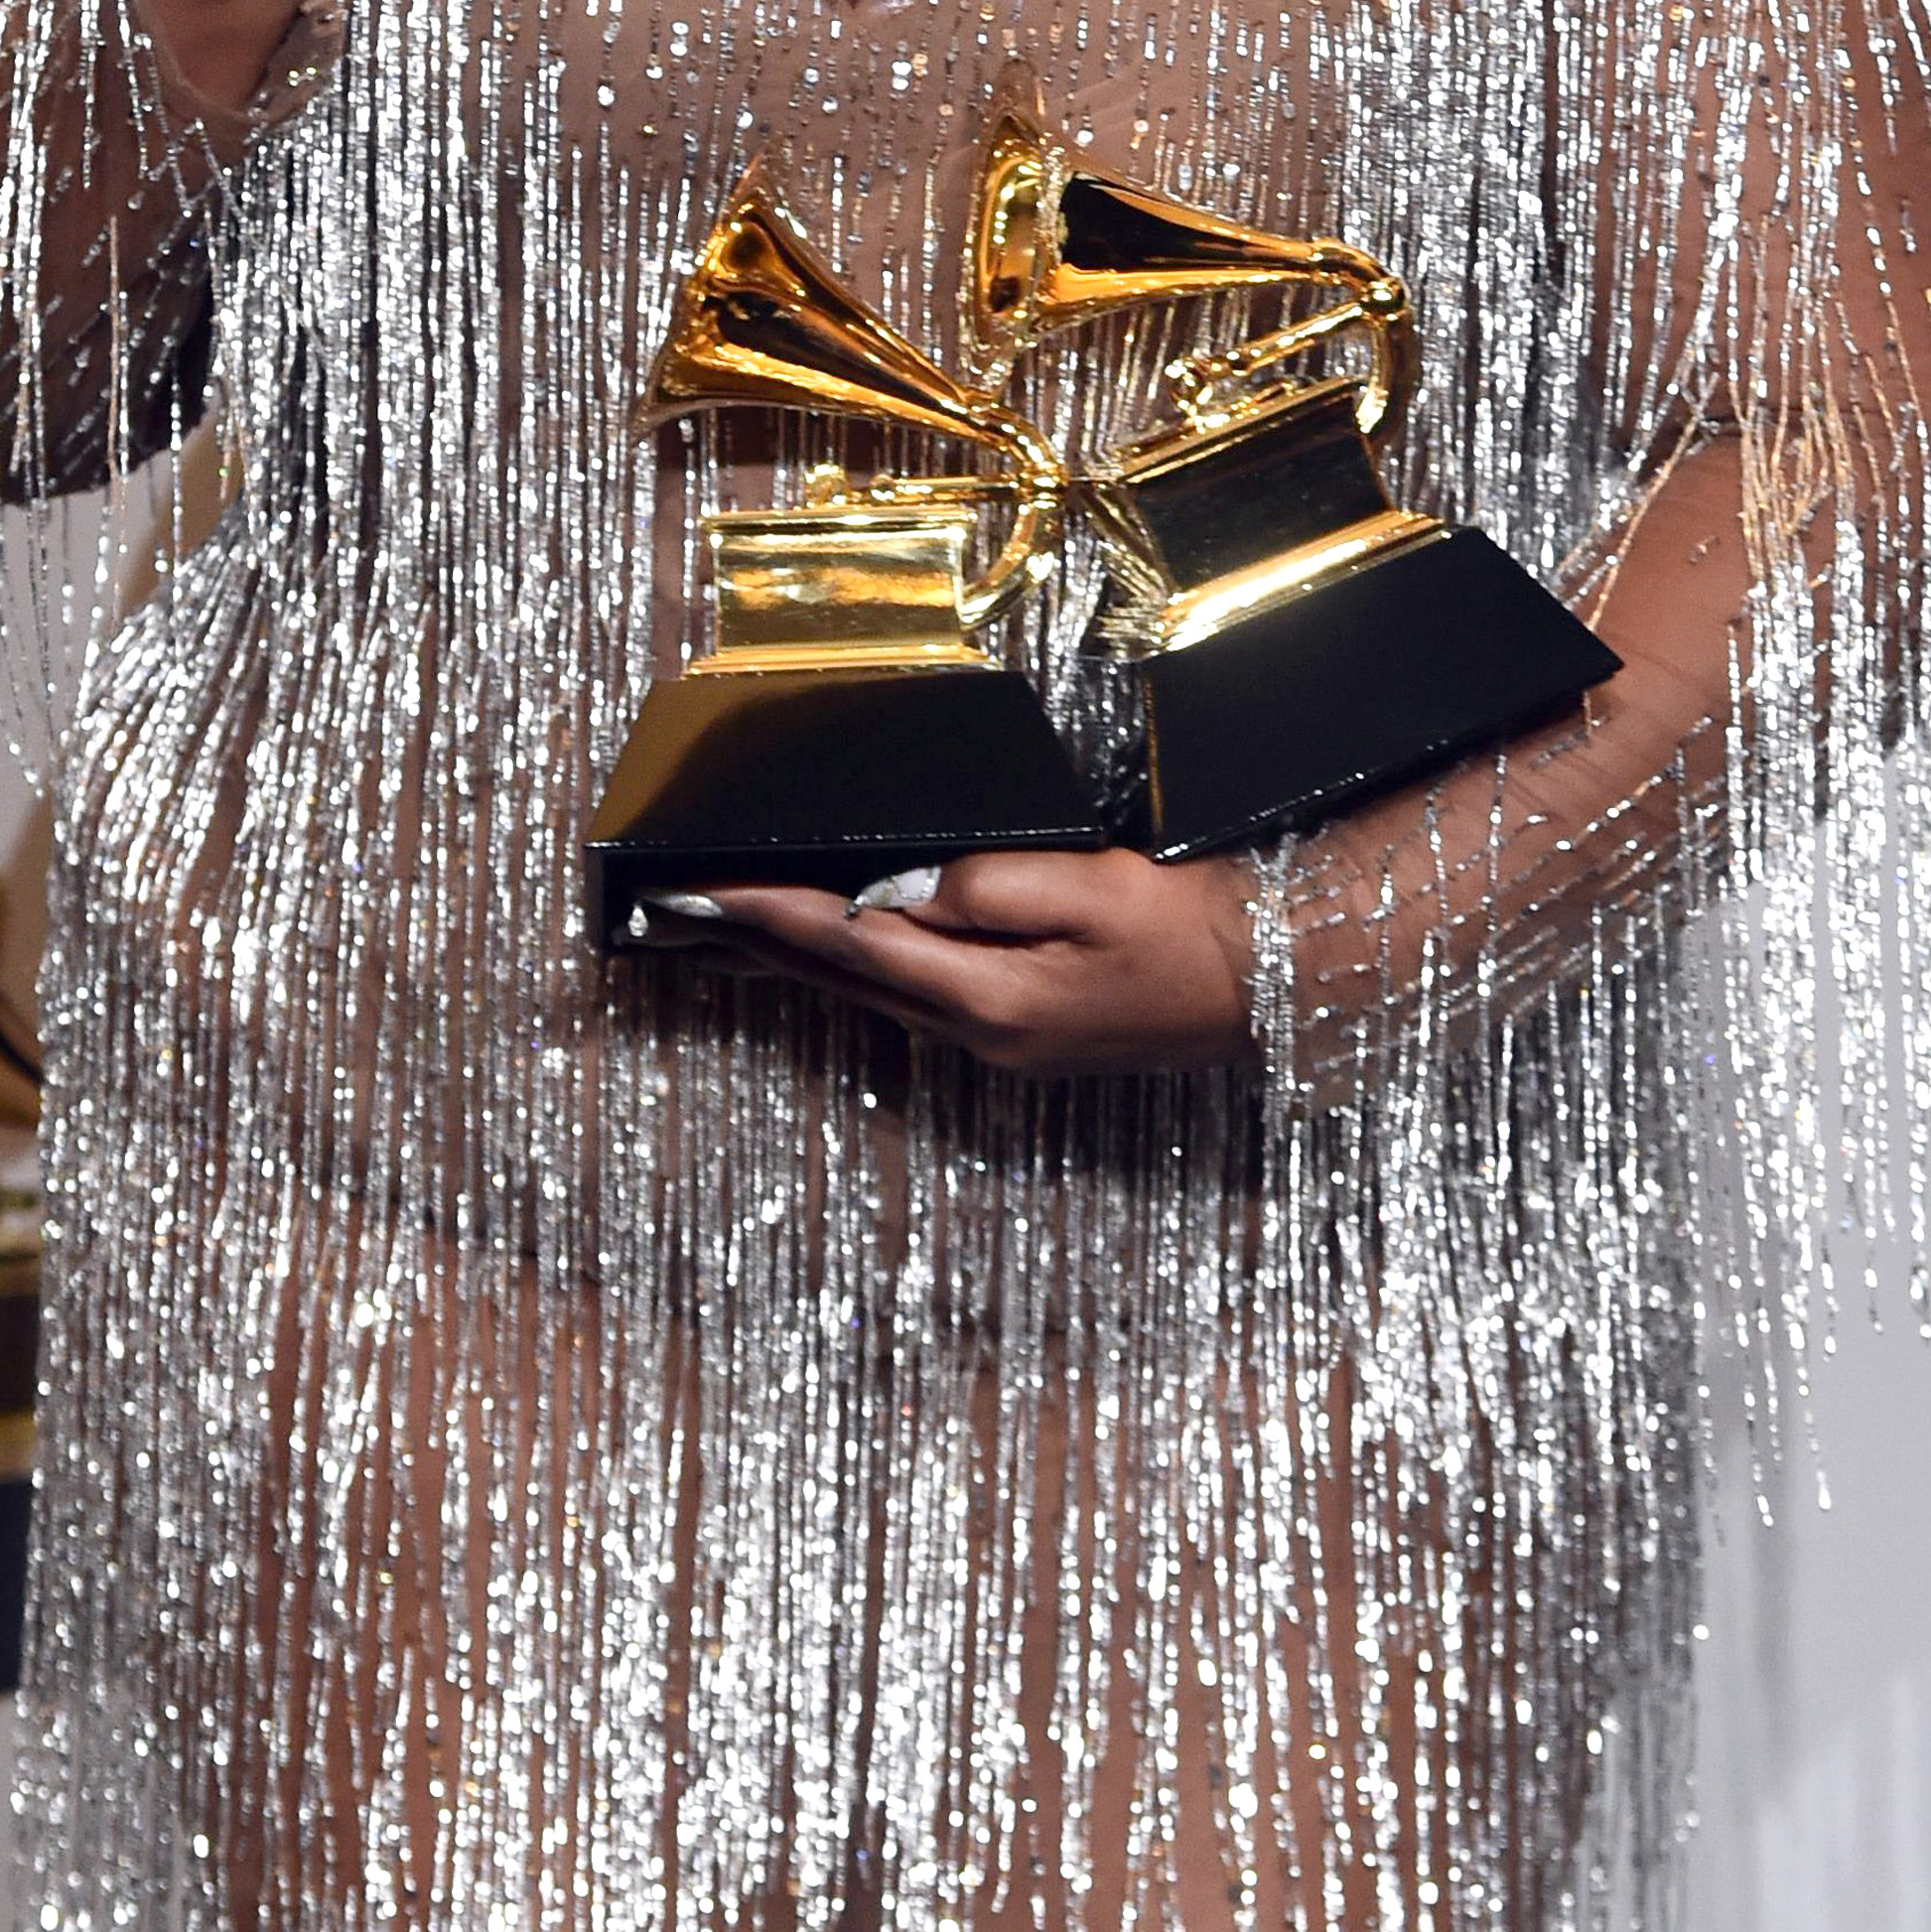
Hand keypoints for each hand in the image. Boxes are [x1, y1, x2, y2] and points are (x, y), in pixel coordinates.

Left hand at [644, 846, 1261, 1075]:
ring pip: (864, 994)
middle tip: (668, 921)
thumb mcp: (1089, 888)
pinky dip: (849, 972)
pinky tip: (827, 960)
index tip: (695, 893)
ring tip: (717, 942)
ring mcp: (993, 1044)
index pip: (847, 943)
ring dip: (789, 964)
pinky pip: (904, 999)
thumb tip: (898, 889)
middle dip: (751, 946)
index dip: (764, 914)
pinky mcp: (1013, 1036)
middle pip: (839, 980)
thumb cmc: (1185, 929)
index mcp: (986, 997)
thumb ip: (985, 887)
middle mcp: (976, 1034)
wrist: (1262, 982)